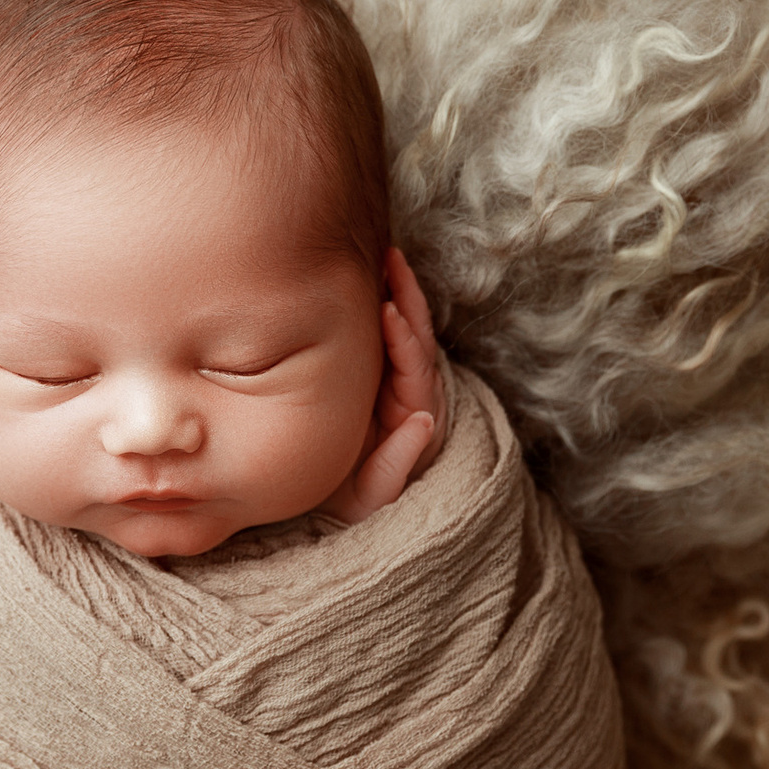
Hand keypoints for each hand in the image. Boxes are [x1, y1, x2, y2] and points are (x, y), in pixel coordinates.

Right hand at [322, 247, 450, 523]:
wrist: (345, 510)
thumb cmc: (355, 505)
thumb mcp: (373, 495)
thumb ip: (399, 463)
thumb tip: (423, 422)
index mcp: (414, 419)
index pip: (414, 371)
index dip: (403, 340)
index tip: (388, 310)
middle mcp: (414, 397)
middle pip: (417, 339)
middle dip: (406, 297)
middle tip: (390, 259)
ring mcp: (400, 386)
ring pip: (405, 333)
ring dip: (397, 294)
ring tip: (384, 258)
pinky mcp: (383, 380)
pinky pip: (387, 338)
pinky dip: (382, 308)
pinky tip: (370, 284)